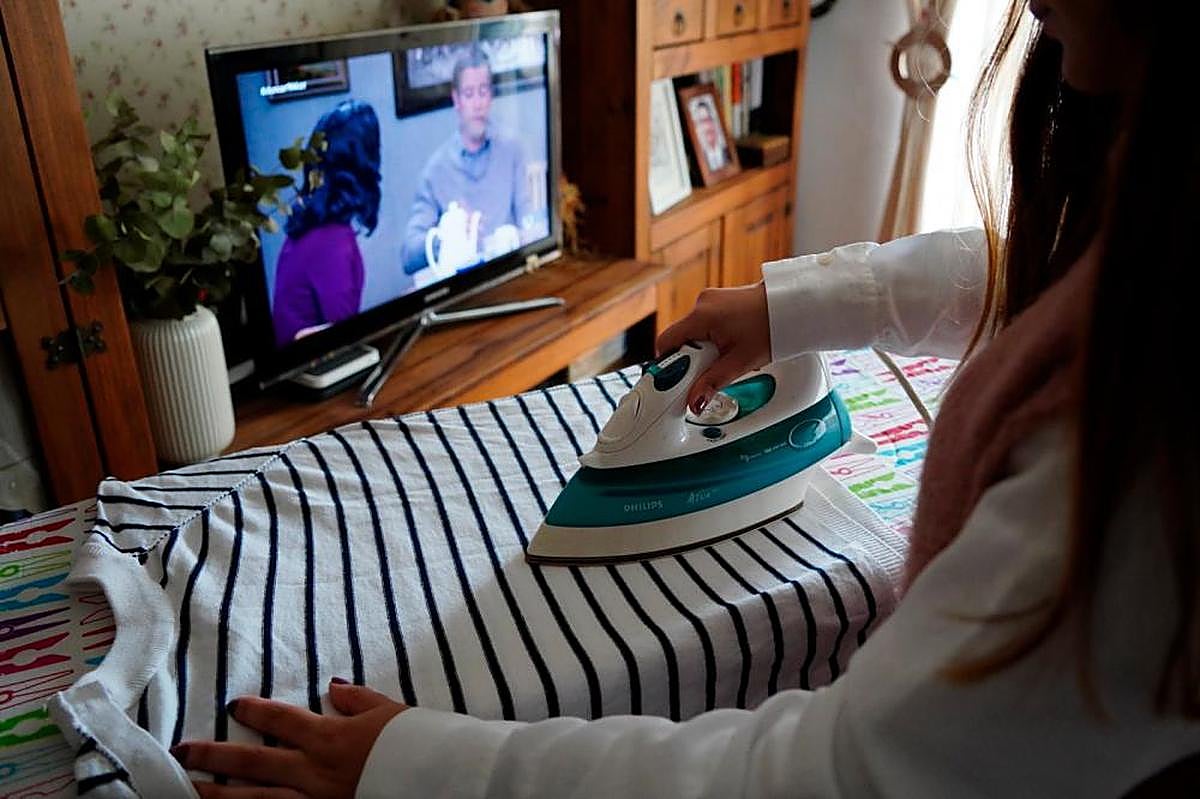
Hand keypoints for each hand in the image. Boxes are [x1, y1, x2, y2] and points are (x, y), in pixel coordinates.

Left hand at [173, 679, 406, 797]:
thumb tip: (335, 688)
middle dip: (216, 756)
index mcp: (332, 738)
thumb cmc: (418, 745)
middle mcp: (315, 772)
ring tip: (189, 790)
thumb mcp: (391, 714)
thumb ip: (360, 701)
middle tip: (183, 751)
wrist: (440, 780)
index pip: (283, 721)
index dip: (257, 712)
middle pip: (255, 763)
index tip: (234, 704)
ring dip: (219, 795)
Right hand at [655, 282, 770, 413]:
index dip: (668, 364)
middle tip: (712, 369)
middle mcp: (702, 304)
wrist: (793, 306)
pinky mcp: (719, 301)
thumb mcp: (740, 363)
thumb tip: (694, 402)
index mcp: (701, 317)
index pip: (665, 343)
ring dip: (704, 349)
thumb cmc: (772, 328)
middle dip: (692, 358)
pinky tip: (732, 344)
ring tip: (729, 355)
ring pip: (694, 333)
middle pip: (680, 339)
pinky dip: (713, 338)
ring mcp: (711, 300)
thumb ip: (712, 383)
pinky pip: (706, 325)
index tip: (679, 380)